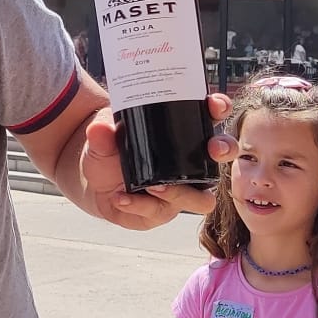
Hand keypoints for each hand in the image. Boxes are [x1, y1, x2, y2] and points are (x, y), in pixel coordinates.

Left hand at [80, 92, 237, 229]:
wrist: (93, 182)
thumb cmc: (110, 151)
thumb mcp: (102, 136)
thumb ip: (101, 132)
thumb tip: (100, 129)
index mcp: (183, 135)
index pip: (210, 117)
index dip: (219, 109)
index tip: (214, 104)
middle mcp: (190, 165)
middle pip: (222, 157)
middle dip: (223, 150)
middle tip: (211, 148)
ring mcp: (181, 192)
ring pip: (201, 199)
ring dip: (181, 192)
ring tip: (154, 186)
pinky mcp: (161, 213)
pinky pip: (159, 213)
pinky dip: (139, 206)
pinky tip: (120, 198)